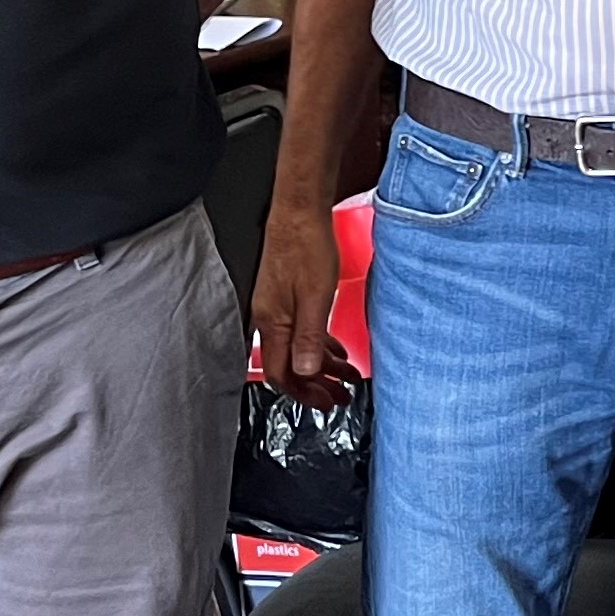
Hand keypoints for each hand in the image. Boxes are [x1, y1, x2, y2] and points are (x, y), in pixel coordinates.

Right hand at [248, 198, 353, 410]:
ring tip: (345, 377)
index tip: (326, 402)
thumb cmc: (306, 247)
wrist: (299, 212)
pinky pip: (301, 332)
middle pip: (289, 366)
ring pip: (297, 349)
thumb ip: (309, 336)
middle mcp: (269, 319)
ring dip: (321, 367)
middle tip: (340, 397)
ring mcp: (276, 308)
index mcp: (271, 323)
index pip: (280, 374)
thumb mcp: (315, 296)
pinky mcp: (285, 297)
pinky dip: (319, 345)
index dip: (303, 393)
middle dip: (314, 386)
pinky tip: (336, 350)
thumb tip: (305, 372)